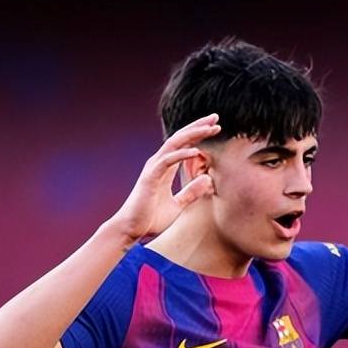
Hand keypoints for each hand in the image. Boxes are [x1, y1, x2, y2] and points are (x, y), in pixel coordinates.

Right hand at [104, 113, 220, 243]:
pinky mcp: (150, 178)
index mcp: (166, 168)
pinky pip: (167, 162)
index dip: (199, 134)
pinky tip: (196, 151)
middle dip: (198, 127)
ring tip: (210, 128)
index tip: (215, 126)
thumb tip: (207, 180)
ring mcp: (153, 169)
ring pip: (174, 145)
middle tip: (215, 118)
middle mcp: (159, 164)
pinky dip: (181, 155)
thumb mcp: (178, 205)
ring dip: (193, 135)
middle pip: (180, 139)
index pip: (184, 145)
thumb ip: (191, 192)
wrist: (132, 230)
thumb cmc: (151, 218)